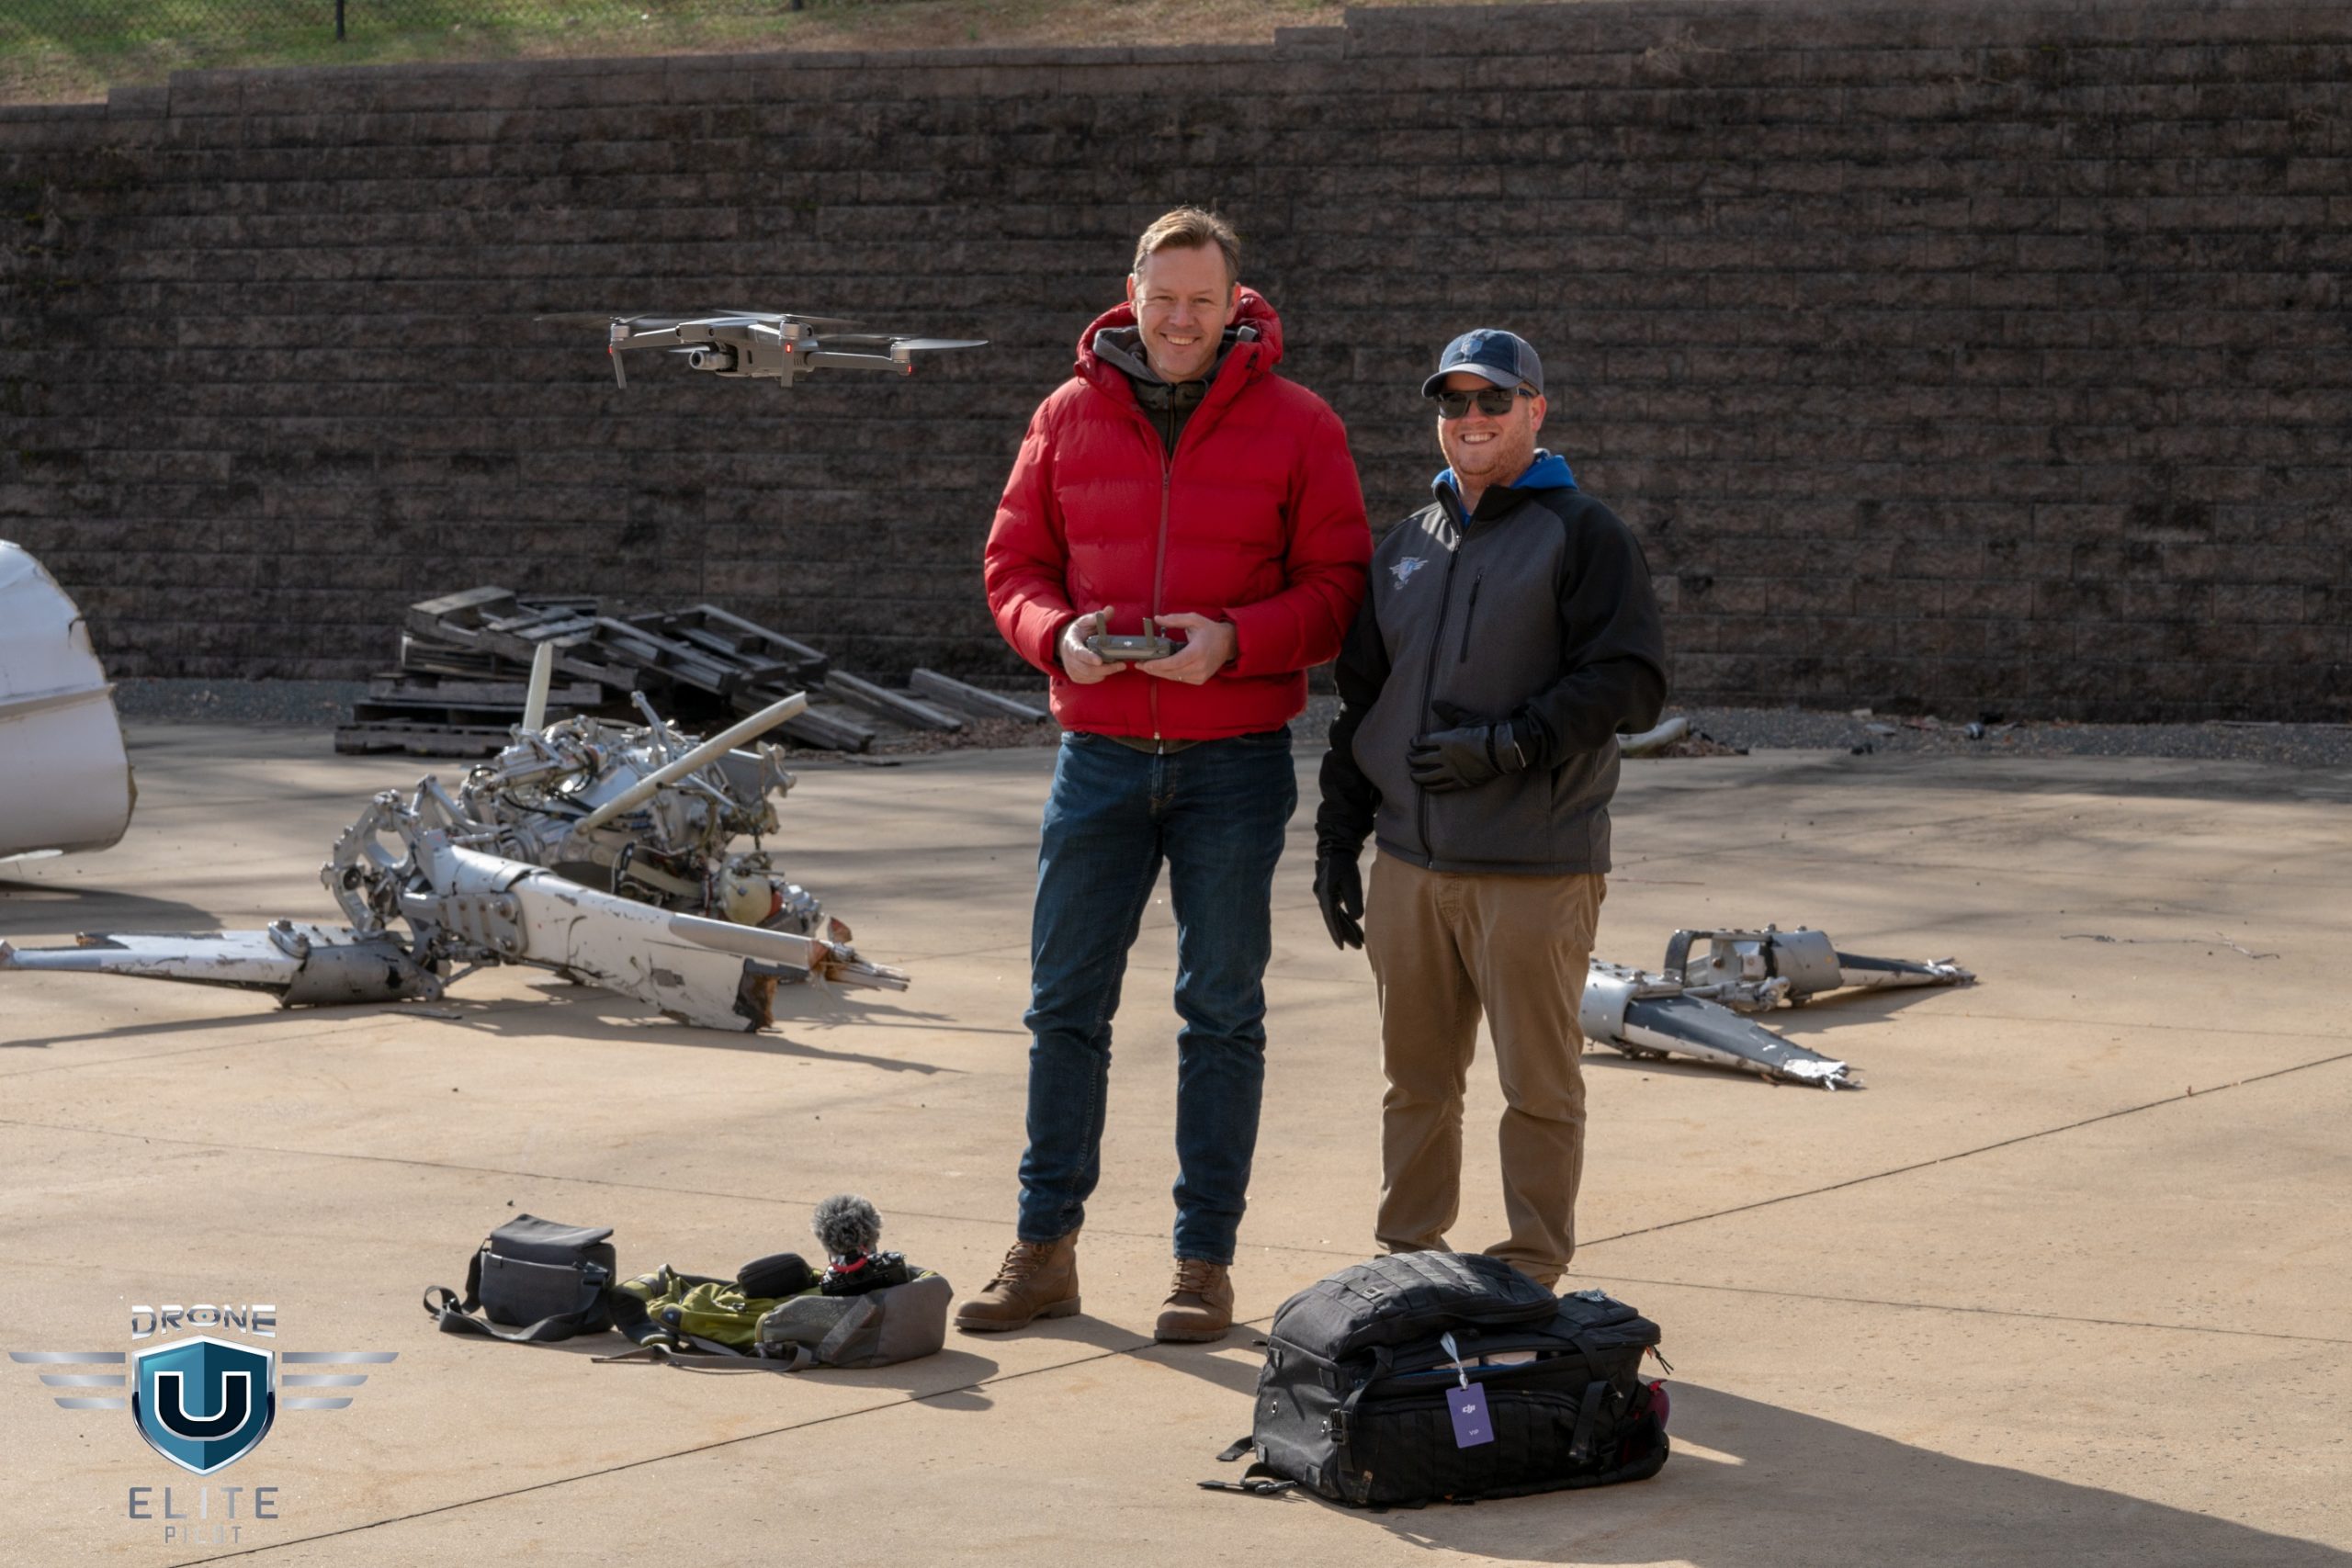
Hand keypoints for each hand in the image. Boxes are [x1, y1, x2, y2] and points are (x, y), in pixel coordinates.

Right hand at [1058, 607, 1124, 685]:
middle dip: (1106, 668)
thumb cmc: (1079, 631)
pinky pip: (1091, 680)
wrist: (1065, 643)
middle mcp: (1069, 659)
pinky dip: (1101, 675)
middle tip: (1122, 665)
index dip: (1088, 657)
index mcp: (1071, 644)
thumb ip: (1097, 617)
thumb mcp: (1085, 621)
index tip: (1099, 660)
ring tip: (1118, 665)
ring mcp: (1071, 670)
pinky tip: (1107, 669)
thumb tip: (1110, 609)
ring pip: (1090, 676)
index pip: (1079, 653)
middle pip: (1087, 668)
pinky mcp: (1075, 677)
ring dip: (1106, 672)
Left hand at [1136, 612, 1235, 684]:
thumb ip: (1175, 619)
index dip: (1158, 665)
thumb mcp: (1194, 619)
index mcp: (1198, 651)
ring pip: (1175, 677)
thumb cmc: (1210, 631)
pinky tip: (1162, 669)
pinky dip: (1171, 674)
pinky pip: (1181, 679)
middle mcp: (1200, 666)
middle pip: (1172, 672)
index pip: (1174, 662)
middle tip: (1140, 665)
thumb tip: (1157, 618)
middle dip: (1154, 670)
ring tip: (1148, 666)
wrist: (1228, 643)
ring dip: (1160, 673)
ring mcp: (1201, 675)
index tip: (1145, 664)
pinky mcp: (1201, 680)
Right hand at [1313, 846, 1364, 949]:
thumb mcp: (1351, 880)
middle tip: (1357, 947)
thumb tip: (1357, 917)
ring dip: (1347, 928)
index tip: (1342, 946)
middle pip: (1334, 920)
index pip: (1331, 918)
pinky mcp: (1331, 895)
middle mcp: (1323, 897)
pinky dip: (1347, 920)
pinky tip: (1356, 927)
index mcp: (1325, 895)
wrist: (1336, 850)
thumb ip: (1353, 899)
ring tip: (1360, 941)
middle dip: (1345, 934)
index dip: (1337, 933)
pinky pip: (1338, 911)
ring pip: (1336, 917)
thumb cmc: (1344, 864)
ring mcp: (1326, 896)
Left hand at [1407, 701, 1529, 793]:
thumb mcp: (1466, 718)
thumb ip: (1449, 712)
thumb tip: (1434, 703)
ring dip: (1418, 776)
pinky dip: (1431, 787)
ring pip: (1428, 776)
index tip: (1412, 743)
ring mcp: (1452, 771)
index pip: (1423, 742)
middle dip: (1412, 759)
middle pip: (1421, 760)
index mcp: (1445, 740)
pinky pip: (1442, 787)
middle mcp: (1445, 757)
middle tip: (1408, 759)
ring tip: (1413, 775)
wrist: (1503, 750)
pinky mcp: (1460, 782)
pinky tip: (1426, 787)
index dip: (1415, 743)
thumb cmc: (1486, 731)